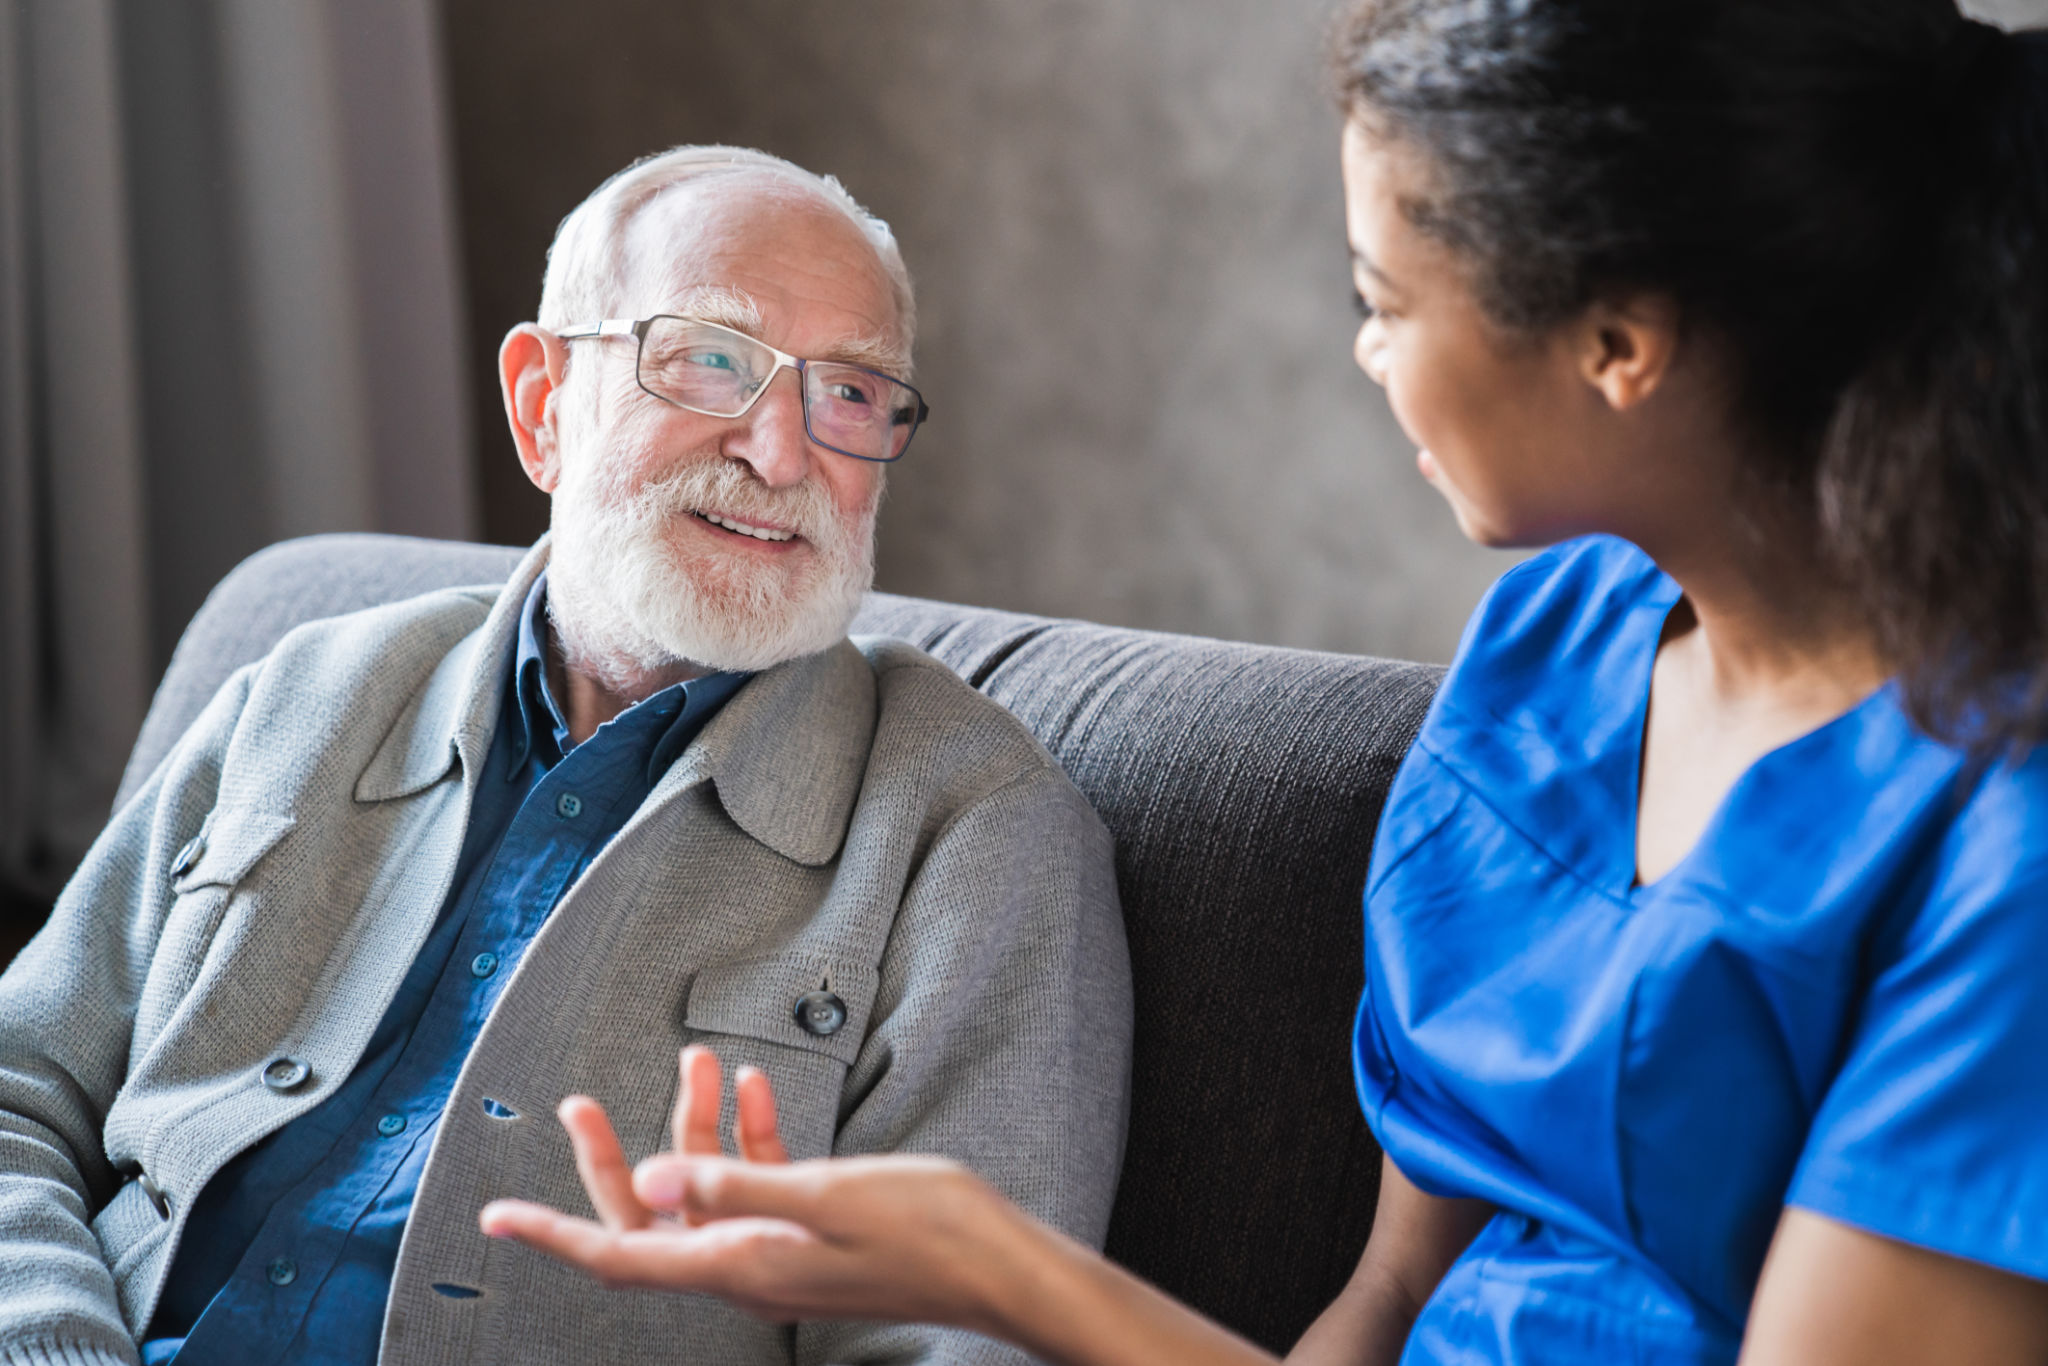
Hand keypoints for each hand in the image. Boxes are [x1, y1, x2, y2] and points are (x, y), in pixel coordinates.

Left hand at [478, 1046, 1025, 1328]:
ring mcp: (782, 1253)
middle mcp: (750, 1266)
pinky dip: (748, 1137)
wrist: (1002, 1267)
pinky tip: (756, 1088)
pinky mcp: (814, 1235)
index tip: (498, 1217)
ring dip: (692, 1126)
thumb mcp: (829, 1197)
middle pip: (652, 1218)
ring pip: (706, 1193)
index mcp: (741, 1264)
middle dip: (614, 1157)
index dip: (555, 1234)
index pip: (622, 1254)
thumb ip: (738, 1185)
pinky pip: (759, 1187)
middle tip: (580, 1105)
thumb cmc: (929, 1233)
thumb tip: (657, 1178)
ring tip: (694, 1061)